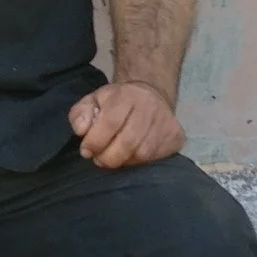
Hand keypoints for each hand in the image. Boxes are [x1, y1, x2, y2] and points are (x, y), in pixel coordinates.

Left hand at [67, 81, 184, 169]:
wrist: (150, 95)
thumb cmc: (116, 102)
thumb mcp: (93, 101)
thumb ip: (81, 114)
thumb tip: (80, 130)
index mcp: (125, 96)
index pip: (110, 123)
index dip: (95, 142)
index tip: (86, 151)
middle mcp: (149, 107)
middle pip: (127, 142)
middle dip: (108, 157)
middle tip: (99, 159)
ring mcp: (165, 122)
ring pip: (142, 153)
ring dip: (124, 161)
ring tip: (114, 157)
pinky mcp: (176, 136)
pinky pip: (155, 157)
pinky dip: (139, 161)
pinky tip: (131, 154)